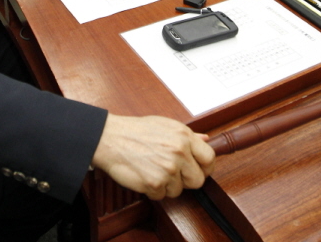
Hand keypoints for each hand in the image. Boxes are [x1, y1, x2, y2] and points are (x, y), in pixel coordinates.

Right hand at [91, 114, 215, 199]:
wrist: (110, 139)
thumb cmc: (136, 131)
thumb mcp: (165, 125)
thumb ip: (188, 135)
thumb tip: (206, 139)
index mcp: (184, 136)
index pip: (210, 158)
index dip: (205, 167)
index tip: (199, 170)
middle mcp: (179, 152)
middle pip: (197, 180)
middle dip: (186, 180)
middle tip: (173, 173)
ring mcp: (167, 169)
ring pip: (178, 190)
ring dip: (167, 185)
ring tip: (153, 169)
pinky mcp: (155, 183)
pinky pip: (162, 196)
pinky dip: (153, 190)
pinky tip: (145, 175)